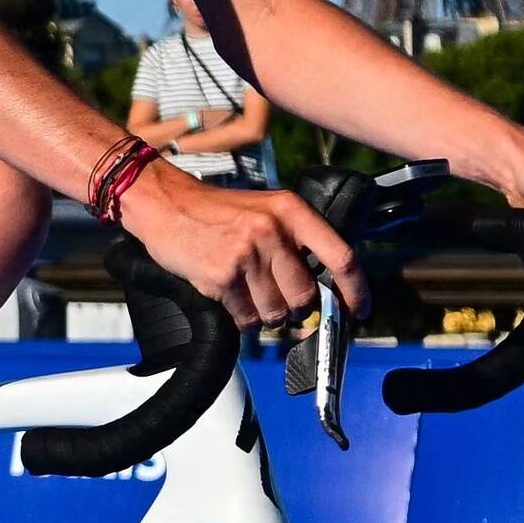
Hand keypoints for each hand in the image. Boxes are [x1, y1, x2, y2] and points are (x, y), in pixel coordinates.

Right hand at [117, 158, 354, 328]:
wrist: (164, 203)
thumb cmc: (216, 212)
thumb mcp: (264, 211)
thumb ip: (294, 243)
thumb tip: (321, 291)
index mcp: (291, 211)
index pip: (341, 256)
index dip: (355, 290)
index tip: (358, 310)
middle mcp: (272, 231)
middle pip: (305, 296)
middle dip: (293, 306)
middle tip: (273, 294)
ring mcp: (246, 255)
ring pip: (276, 313)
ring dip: (264, 313)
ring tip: (245, 290)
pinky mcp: (221, 277)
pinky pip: (246, 319)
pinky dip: (240, 316)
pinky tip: (227, 293)